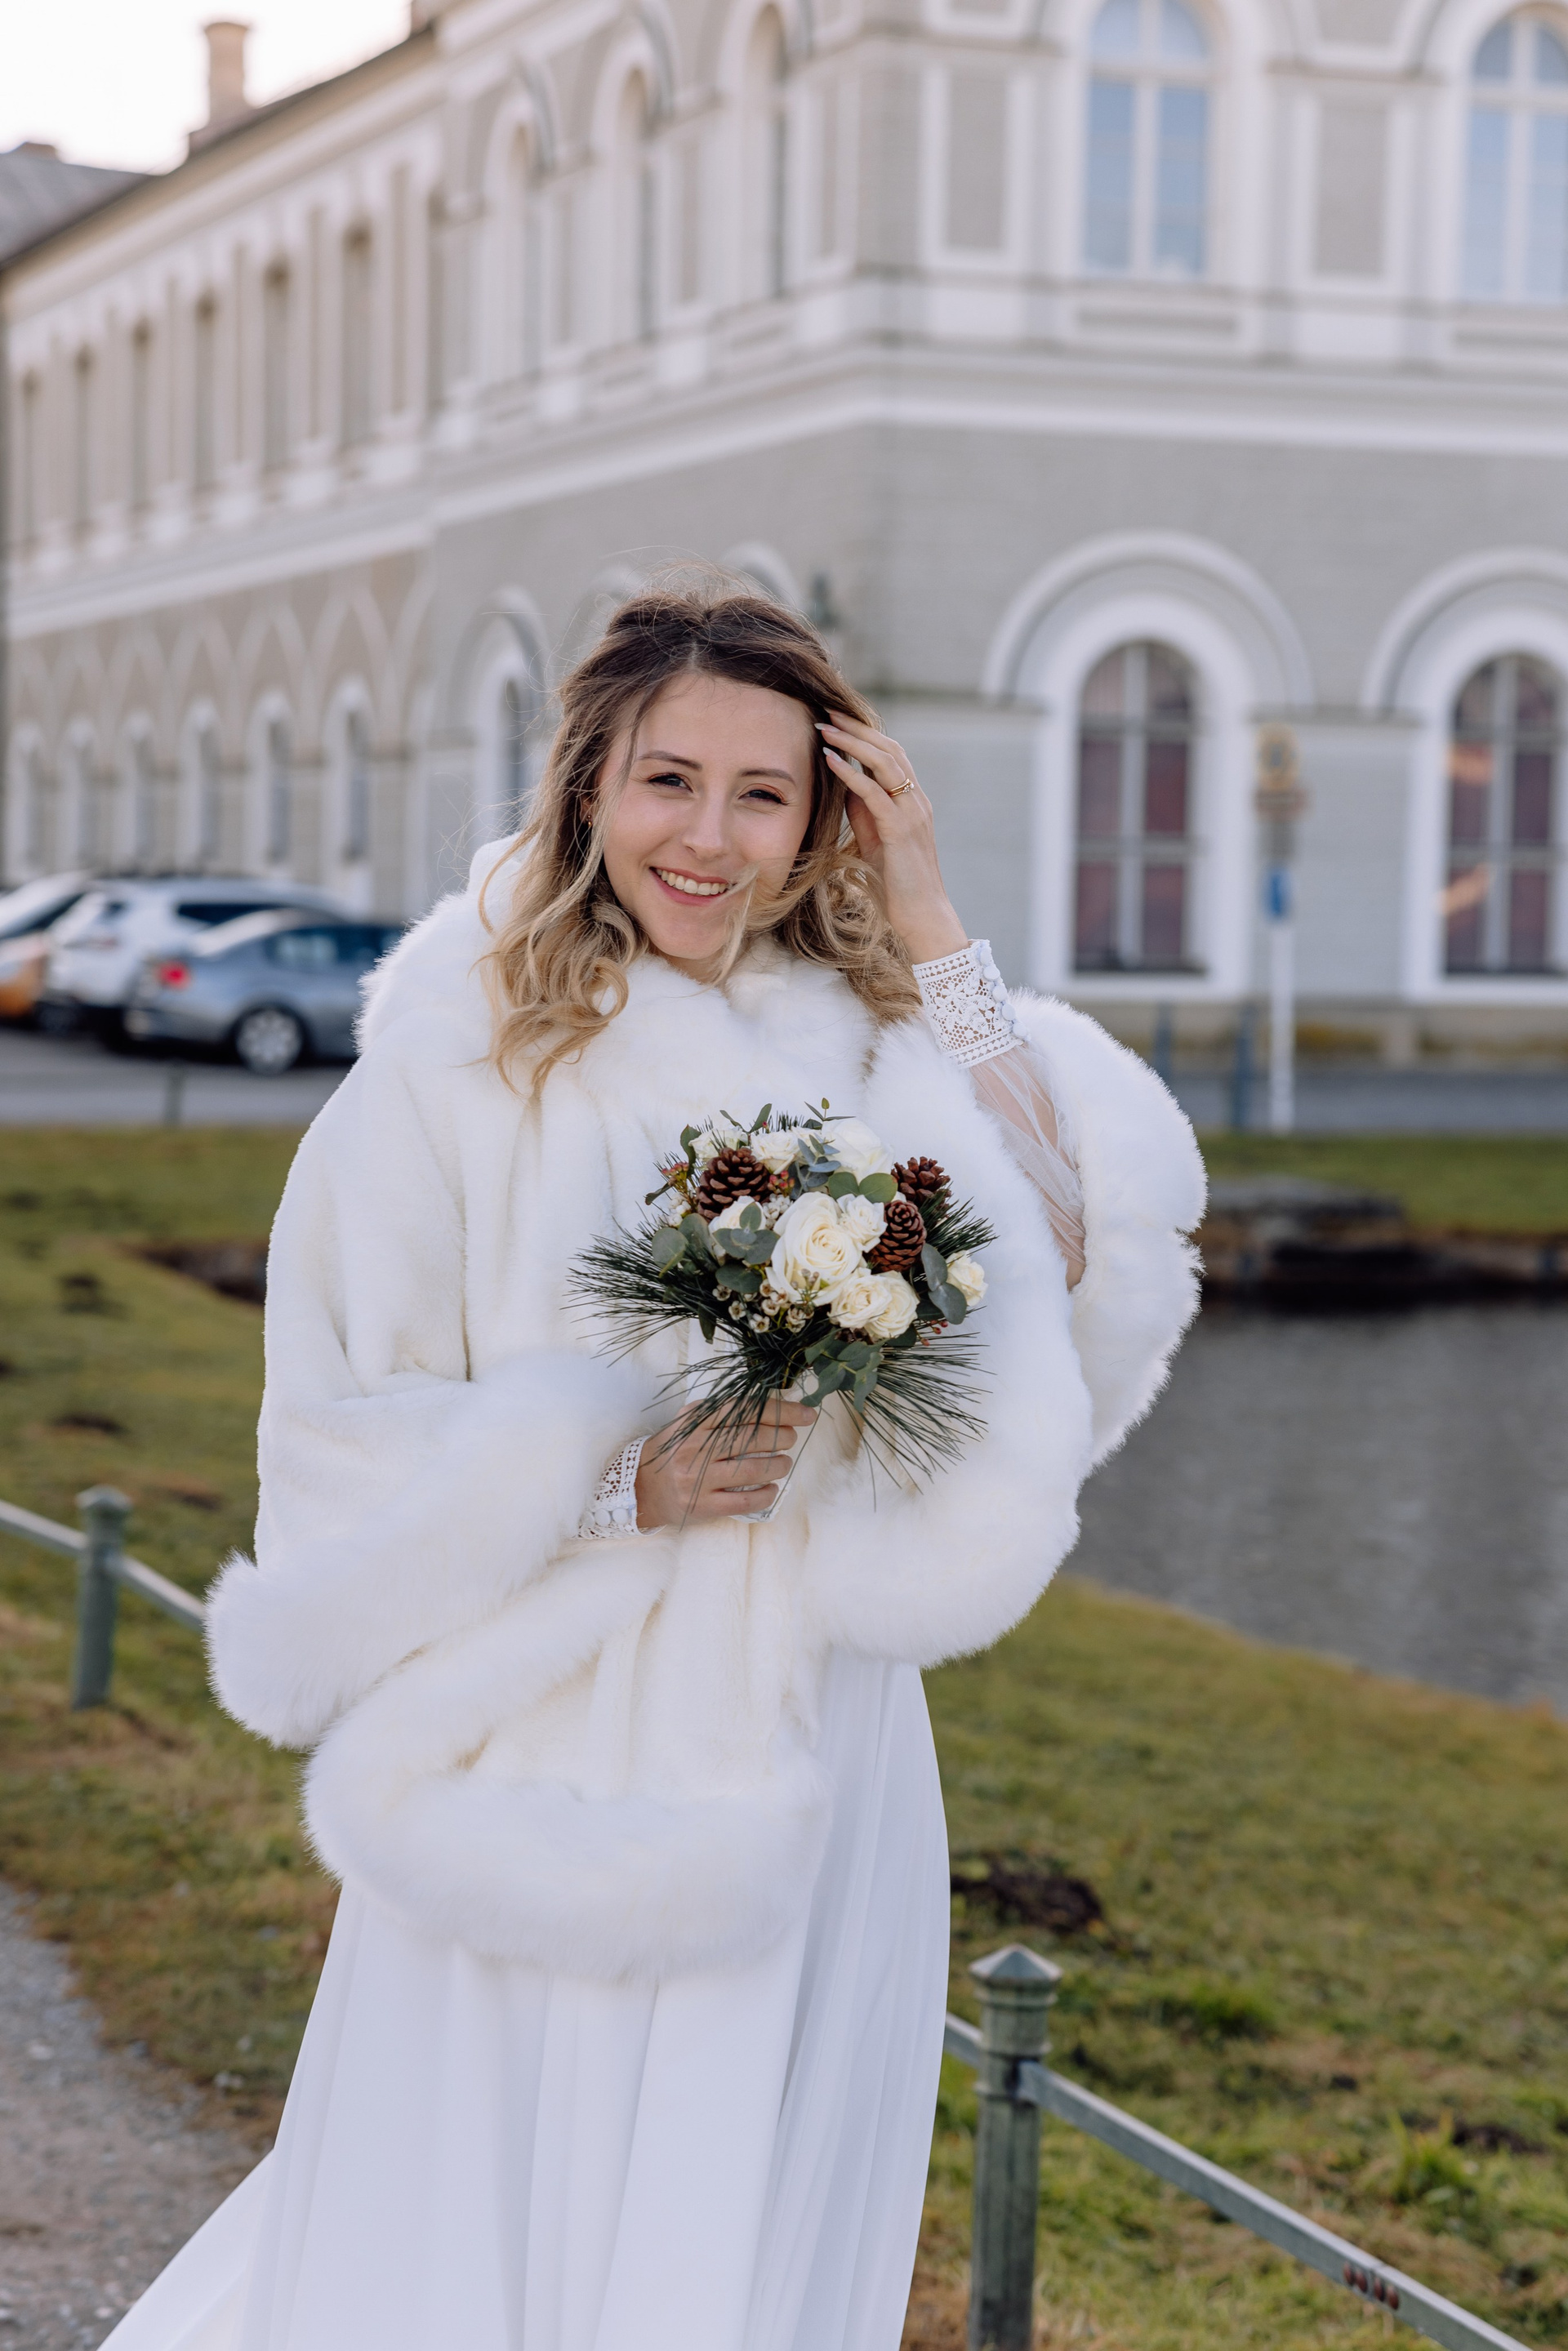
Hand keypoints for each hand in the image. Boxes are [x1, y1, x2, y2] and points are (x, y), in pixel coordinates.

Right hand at [634, 1396, 817, 1528]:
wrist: (641, 1488)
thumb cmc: (674, 1451)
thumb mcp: (689, 1422)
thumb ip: (721, 1411)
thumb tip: (768, 1404)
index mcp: (696, 1423)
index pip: (745, 1411)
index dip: (781, 1411)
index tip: (805, 1412)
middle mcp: (697, 1449)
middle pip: (752, 1438)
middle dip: (783, 1436)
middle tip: (793, 1437)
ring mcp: (700, 1479)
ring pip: (752, 1470)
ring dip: (778, 1465)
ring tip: (784, 1462)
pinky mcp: (704, 1505)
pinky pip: (745, 1501)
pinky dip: (766, 1494)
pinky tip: (772, 1488)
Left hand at [818, 713, 968, 964]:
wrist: (922, 915)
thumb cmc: (897, 883)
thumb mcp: (875, 840)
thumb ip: (864, 812)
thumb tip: (844, 785)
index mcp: (912, 801)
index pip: (891, 755)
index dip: (864, 734)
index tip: (836, 719)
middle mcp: (916, 800)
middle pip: (889, 749)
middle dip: (857, 728)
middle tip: (827, 711)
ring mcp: (912, 813)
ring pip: (884, 763)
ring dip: (851, 742)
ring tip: (824, 728)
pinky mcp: (901, 830)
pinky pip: (874, 793)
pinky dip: (850, 774)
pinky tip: (830, 761)